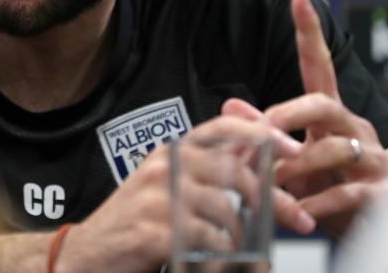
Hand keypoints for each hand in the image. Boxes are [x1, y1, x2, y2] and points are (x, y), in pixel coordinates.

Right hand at [56, 116, 313, 272]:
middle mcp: (163, 166)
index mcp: (170, 151)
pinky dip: (224, 256)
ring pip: (226, 210)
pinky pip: (209, 240)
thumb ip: (206, 172)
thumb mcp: (167, 188)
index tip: (293, 148)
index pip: (220, 128)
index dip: (260, 132)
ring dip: (246, 236)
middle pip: (234, 172)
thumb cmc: (135, 223)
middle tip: (298, 218)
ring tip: (245, 251)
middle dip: (274, 198)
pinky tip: (218, 262)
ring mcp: (156, 197)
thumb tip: (255, 158)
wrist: (89, 254)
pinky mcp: (153, 229)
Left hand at [223, 0, 387, 236]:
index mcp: (330, 111)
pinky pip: (349, 191)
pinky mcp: (383, 190)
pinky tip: (302, 212)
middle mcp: (354, 125)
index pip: (319, 63)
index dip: (309, 31)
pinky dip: (319, 203)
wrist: (380, 219)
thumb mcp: (296, 153)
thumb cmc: (331, 179)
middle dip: (290, 113)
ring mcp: (372, 156)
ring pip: (333, 149)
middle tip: (266, 129)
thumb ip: (265, 130)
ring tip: (275, 184)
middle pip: (322, 104)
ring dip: (298, 167)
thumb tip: (229, 105)